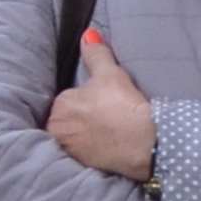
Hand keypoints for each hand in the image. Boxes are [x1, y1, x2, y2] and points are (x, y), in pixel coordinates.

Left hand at [46, 30, 156, 180]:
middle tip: (104, 118)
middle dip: (81, 119)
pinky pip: (83, 154)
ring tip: (106, 133)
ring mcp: (69, 151)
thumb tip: (87, 34)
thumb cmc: (123, 105)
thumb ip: (96, 53)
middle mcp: (57, 131)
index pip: (67, 100)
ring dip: (85, 135)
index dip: (84, 100)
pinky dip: (92, 150)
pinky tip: (107, 146)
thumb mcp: (109, 73)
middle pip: (67, 120)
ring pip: (74, 138)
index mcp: (58, 107)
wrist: (143, 143)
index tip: (100, 103)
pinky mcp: (83, 167)